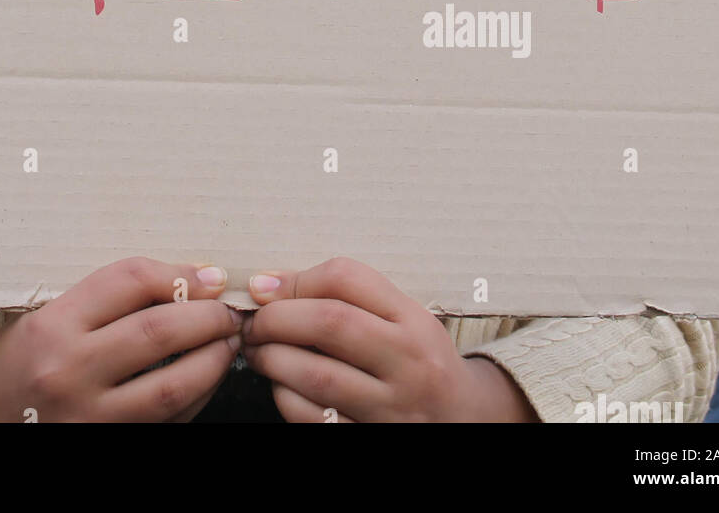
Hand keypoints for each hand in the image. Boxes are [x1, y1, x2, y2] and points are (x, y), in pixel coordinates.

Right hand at [0, 257, 240, 421]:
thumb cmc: (19, 357)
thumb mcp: (53, 312)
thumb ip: (115, 296)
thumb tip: (195, 279)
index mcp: (55, 324)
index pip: (129, 280)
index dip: (181, 273)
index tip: (210, 275)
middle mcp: (70, 371)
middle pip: (158, 332)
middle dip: (208, 317)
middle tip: (230, 310)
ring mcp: (89, 418)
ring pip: (172, 386)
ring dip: (214, 361)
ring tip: (228, 343)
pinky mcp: (106, 445)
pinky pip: (168, 422)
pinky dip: (197, 399)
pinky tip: (206, 379)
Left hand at [241, 257, 537, 422]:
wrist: (466, 421)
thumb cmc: (418, 360)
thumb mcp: (400, 318)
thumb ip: (346, 296)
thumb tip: (266, 285)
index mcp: (413, 321)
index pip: (347, 278)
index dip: (295, 279)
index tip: (265, 288)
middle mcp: (408, 364)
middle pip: (330, 322)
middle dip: (277, 318)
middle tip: (252, 322)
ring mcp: (393, 410)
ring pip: (318, 376)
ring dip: (272, 359)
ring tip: (257, 351)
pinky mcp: (373, 441)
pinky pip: (315, 420)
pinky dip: (286, 399)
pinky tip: (281, 387)